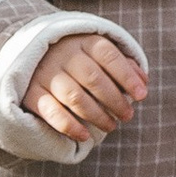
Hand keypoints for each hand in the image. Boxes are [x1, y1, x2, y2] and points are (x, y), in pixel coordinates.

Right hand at [24, 32, 145, 146]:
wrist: (33, 55)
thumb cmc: (79, 58)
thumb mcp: (99, 54)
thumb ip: (123, 65)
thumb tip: (143, 82)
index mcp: (84, 41)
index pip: (109, 56)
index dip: (127, 76)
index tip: (141, 95)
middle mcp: (64, 55)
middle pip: (93, 78)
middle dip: (115, 100)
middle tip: (128, 115)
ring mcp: (46, 73)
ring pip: (75, 97)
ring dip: (97, 115)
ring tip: (111, 126)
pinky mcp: (32, 92)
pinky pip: (51, 112)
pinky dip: (69, 126)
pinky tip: (85, 135)